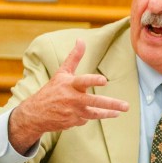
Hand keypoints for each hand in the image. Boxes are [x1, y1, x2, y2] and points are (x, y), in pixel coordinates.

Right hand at [9, 39, 129, 152]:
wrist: (35, 114)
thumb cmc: (52, 90)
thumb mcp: (62, 73)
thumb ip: (74, 57)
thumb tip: (81, 40)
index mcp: (69, 85)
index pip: (82, 81)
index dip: (93, 80)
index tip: (104, 80)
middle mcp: (72, 99)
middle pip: (94, 102)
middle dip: (112, 104)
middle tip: (126, 106)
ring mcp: (73, 112)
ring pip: (95, 114)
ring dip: (108, 113)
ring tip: (119, 112)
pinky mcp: (73, 122)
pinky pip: (86, 119)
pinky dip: (89, 115)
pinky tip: (88, 112)